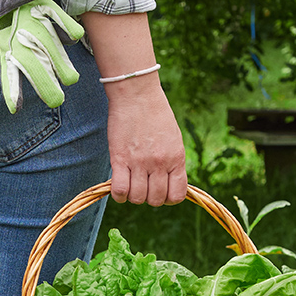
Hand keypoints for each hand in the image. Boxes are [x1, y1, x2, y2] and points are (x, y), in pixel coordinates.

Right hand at [104, 74, 187, 206]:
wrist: (137, 94)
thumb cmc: (156, 114)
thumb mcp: (174, 139)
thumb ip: (172, 161)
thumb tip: (168, 182)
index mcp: (176, 158)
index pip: (177, 195)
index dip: (168, 198)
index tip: (161, 190)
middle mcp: (160, 163)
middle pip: (156, 200)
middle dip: (149, 197)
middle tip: (143, 185)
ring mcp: (140, 162)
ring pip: (138, 198)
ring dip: (133, 196)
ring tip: (130, 183)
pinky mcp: (120, 159)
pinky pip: (120, 190)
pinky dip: (119, 194)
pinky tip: (119, 185)